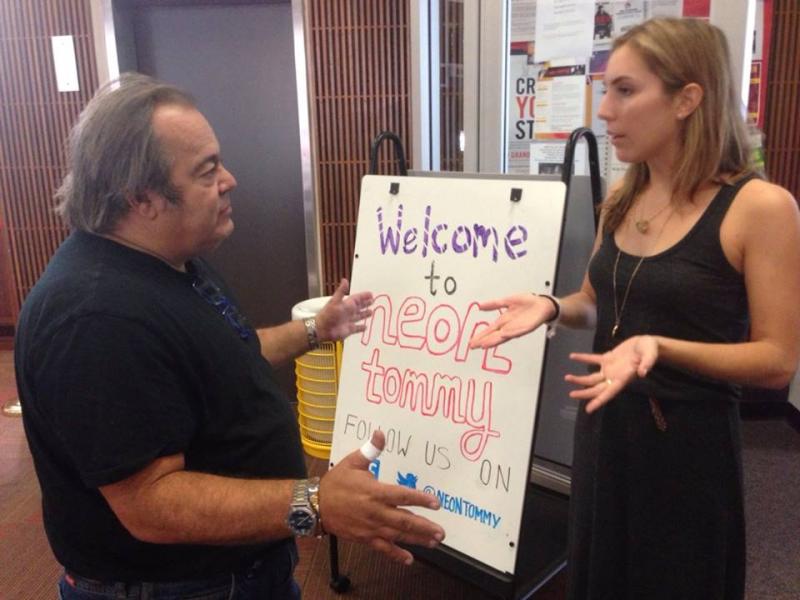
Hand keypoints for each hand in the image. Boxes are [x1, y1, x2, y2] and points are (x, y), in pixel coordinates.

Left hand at [315, 279, 372, 342]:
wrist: (323, 328)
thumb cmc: (329, 314)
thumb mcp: (335, 301)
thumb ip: (341, 291)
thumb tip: (345, 280)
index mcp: (347, 304)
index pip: (357, 298)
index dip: (364, 296)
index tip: (371, 294)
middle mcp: (349, 312)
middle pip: (359, 307)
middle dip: (365, 304)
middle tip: (373, 301)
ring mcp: (349, 320)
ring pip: (359, 316)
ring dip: (365, 314)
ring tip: (371, 312)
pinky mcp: (349, 329)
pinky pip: (357, 328)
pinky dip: (361, 328)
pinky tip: (366, 327)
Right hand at [319, 430, 444, 564]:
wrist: (316, 505)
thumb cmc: (336, 482)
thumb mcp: (352, 462)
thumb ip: (370, 450)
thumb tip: (380, 433)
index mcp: (375, 492)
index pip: (402, 496)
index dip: (420, 500)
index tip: (435, 503)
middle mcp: (376, 511)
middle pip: (404, 520)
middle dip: (424, 527)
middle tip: (441, 532)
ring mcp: (371, 527)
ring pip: (397, 535)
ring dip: (417, 540)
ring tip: (434, 542)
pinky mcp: (365, 538)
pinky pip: (383, 548)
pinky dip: (396, 555)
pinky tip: (409, 559)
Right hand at [468, 293, 554, 348]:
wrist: (543, 304)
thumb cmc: (527, 303)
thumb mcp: (507, 301)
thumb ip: (494, 304)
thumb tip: (480, 306)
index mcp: (504, 321)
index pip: (489, 330)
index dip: (480, 336)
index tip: (471, 342)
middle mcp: (509, 327)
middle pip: (493, 336)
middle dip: (483, 341)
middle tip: (473, 346)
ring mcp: (517, 328)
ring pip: (503, 336)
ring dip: (494, 341)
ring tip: (484, 345)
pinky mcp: (526, 327)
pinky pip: (517, 331)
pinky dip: (510, 334)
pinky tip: (503, 335)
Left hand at [565, 335, 657, 412]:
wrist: (648, 343)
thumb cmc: (650, 350)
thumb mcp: (650, 355)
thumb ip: (647, 363)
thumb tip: (643, 373)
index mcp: (624, 378)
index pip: (609, 392)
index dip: (599, 401)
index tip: (588, 409)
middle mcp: (615, 376)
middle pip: (597, 388)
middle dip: (585, 393)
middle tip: (571, 395)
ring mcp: (610, 368)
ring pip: (593, 377)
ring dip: (580, 378)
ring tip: (567, 378)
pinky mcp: (608, 358)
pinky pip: (593, 359)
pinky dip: (583, 358)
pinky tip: (572, 356)